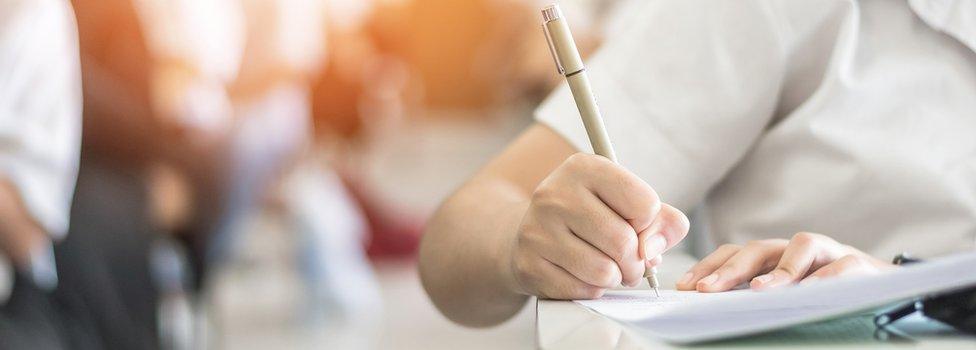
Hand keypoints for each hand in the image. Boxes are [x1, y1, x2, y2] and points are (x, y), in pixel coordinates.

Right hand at [507, 153, 689, 298]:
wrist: (533, 232)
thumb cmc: (590, 216)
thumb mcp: (626, 202)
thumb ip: (662, 220)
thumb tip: (653, 251)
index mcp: (584, 167)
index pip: (644, 203)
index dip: (648, 223)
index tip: (635, 225)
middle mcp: (555, 194)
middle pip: (624, 242)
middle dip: (637, 262)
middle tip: (631, 263)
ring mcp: (537, 230)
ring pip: (604, 271)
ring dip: (616, 278)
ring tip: (608, 269)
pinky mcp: (528, 264)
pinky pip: (582, 290)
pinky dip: (593, 289)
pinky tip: (583, 275)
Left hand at [678, 232, 894, 291]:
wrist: (886, 290)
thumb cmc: (828, 294)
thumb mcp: (788, 295)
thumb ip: (758, 296)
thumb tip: (714, 310)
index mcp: (775, 256)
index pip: (735, 253)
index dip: (709, 265)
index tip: (685, 286)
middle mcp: (797, 249)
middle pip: (759, 248)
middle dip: (729, 268)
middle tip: (707, 290)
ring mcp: (829, 252)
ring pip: (801, 246)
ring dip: (779, 270)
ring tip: (758, 292)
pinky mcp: (860, 264)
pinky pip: (842, 265)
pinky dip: (826, 278)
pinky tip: (810, 293)